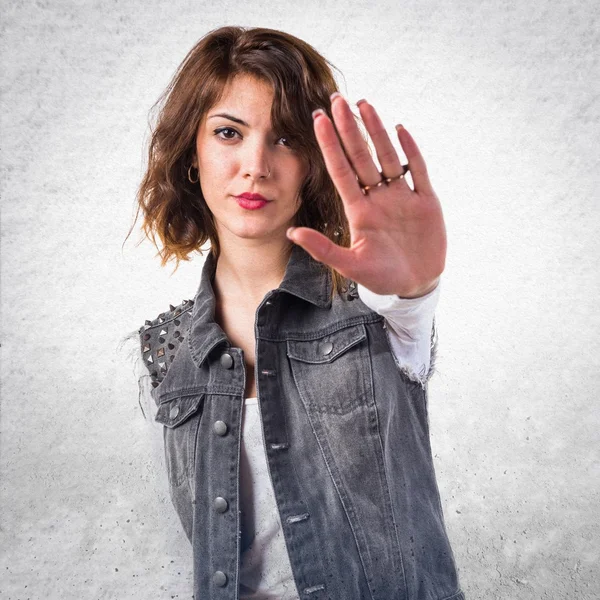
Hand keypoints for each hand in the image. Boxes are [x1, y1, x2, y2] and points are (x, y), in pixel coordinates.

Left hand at [286, 93, 445, 298]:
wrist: (416, 284)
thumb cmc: (382, 278)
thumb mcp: (351, 265)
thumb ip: (324, 249)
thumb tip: (291, 233)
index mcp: (359, 212)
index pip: (341, 171)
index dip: (330, 146)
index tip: (319, 120)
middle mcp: (378, 199)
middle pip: (361, 157)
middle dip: (349, 128)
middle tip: (337, 99)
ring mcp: (402, 197)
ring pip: (387, 156)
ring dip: (376, 131)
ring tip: (364, 104)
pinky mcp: (425, 201)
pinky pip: (417, 170)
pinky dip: (410, 151)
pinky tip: (399, 129)